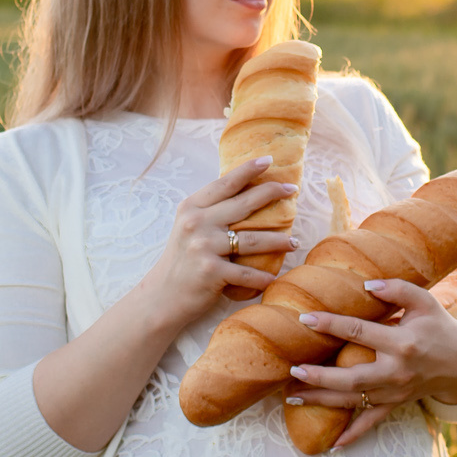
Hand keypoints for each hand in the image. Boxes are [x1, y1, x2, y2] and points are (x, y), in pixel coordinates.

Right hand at [135, 158, 297, 330]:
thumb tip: (247, 191)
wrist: (161, 296)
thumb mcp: (188, 227)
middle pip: (244, 204)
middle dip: (272, 193)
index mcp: (191, 208)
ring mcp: (204, 247)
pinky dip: (263, 278)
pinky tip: (274, 277)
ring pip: (254, 240)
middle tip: (292, 189)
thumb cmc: (182, 260)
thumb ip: (210, 211)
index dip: (248, 170)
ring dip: (280, 241)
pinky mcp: (211, 272)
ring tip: (294, 242)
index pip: (225, 183)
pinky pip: (248, 273)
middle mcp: (197, 223)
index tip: (269, 160)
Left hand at [284, 279, 456, 448]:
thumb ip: (397, 290)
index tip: (305, 319)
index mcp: (402, 342)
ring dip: (322, 400)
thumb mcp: (425, 302)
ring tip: (292, 395)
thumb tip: (366, 284)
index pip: (359, 332)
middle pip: (352, 377)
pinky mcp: (396, 404)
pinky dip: (353, 434)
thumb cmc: (440, 327)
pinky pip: (372, 422)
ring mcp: (395, 392)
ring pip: (354, 400)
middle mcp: (396, 371)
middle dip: (320, 375)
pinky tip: (332, 444)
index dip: (331, 324)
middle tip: (293, 369)